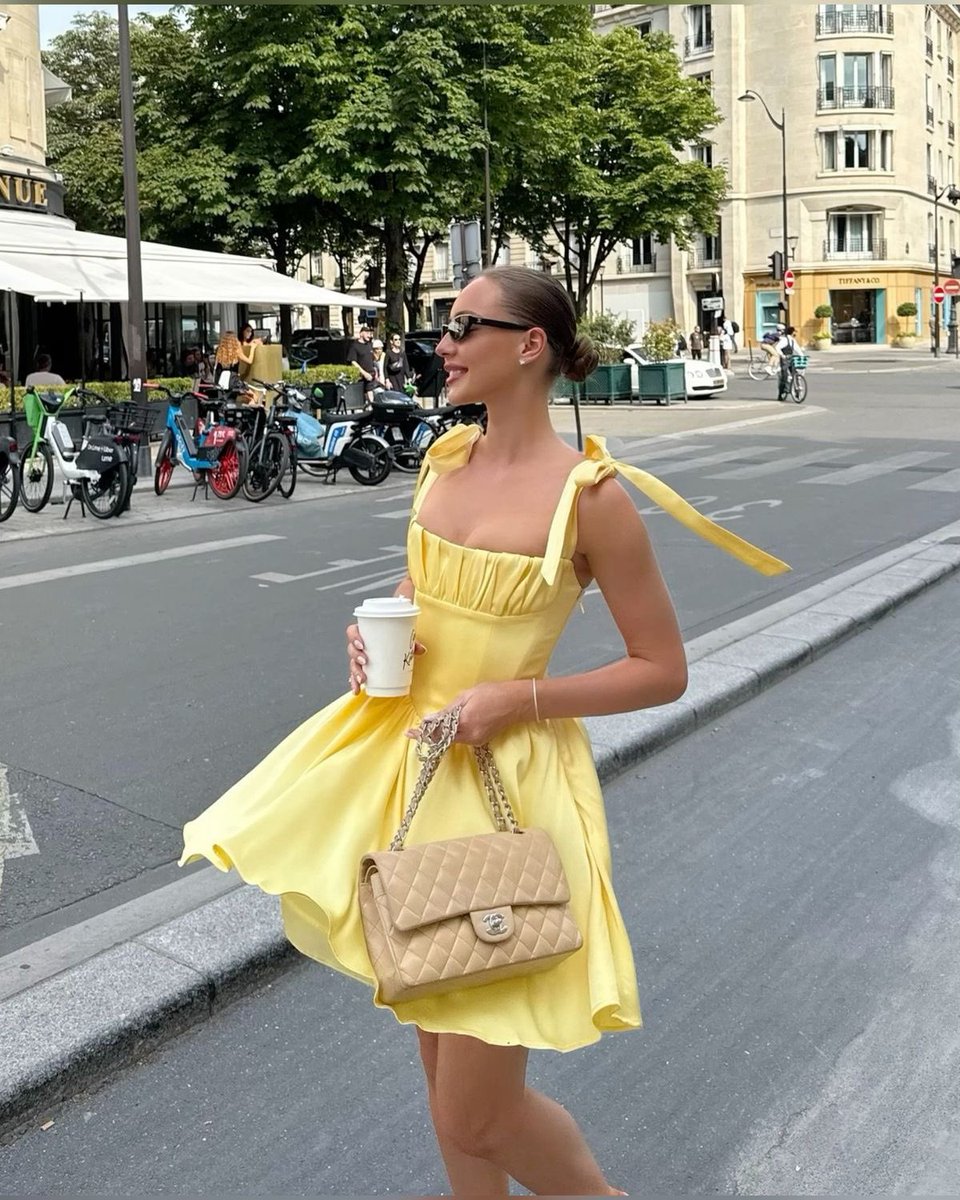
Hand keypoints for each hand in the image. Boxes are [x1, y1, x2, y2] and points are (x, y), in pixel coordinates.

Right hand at [347, 623, 425, 694]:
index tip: (361, 644)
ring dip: (355, 672)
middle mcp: (359, 645)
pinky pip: (354, 676)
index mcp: (365, 633)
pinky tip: (357, 690)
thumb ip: (412, 644)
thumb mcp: (403, 640)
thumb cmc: (394, 641)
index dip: (354, 637)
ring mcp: (359, 658)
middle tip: (365, 661)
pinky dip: (355, 683)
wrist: (393, 648)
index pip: (352, 631)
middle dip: (356, 656)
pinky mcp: (361, 669)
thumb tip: (422, 650)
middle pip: (351, 649)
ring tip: (363, 679)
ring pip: (352, 664)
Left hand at [406, 681, 526, 745]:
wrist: (516, 703)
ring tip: (432, 726)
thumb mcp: (466, 696)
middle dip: (429, 734)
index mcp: (464, 722)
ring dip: (441, 733)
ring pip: (451, 740)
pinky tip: (450, 725)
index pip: (437, 731)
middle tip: (416, 730)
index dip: (422, 733)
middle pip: (442, 739)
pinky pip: (461, 738)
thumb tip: (430, 719)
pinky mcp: (480, 741)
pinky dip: (452, 733)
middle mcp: (469, 735)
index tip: (409, 732)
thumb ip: (448, 710)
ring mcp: (475, 740)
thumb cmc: (492, 693)